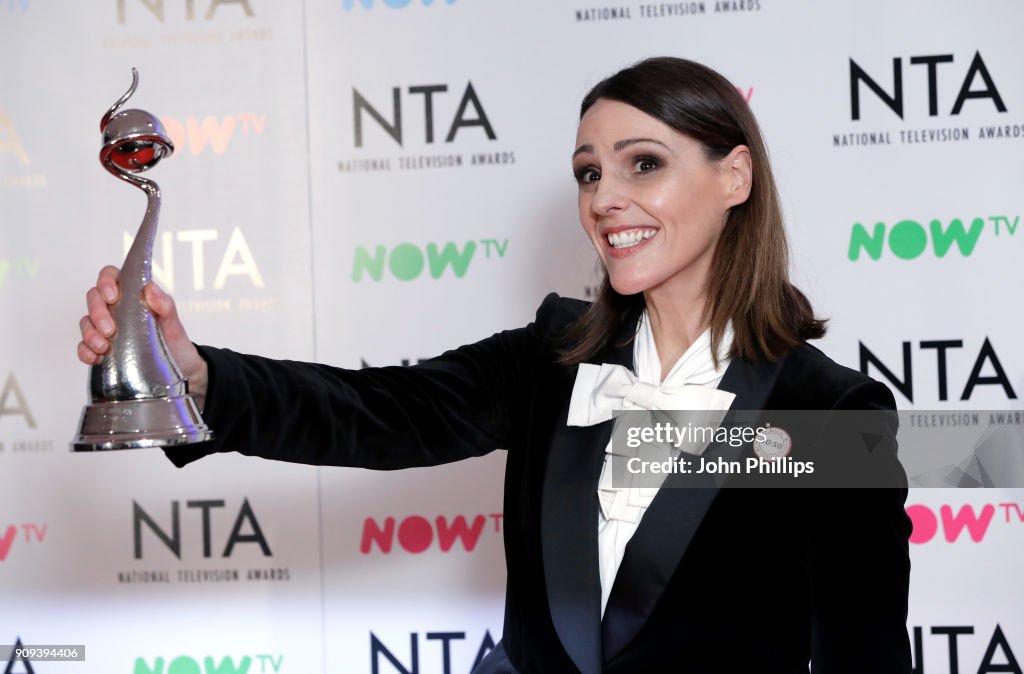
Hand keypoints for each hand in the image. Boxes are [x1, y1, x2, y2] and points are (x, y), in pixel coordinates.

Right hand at [78, 265, 208, 407]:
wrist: (181, 370)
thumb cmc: (175, 342)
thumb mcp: (174, 324)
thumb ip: (165, 305)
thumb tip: (149, 288)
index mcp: (133, 296)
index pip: (111, 276)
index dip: (105, 282)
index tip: (112, 297)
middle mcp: (117, 309)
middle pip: (94, 298)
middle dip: (97, 312)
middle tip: (110, 330)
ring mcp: (107, 329)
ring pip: (86, 321)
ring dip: (90, 333)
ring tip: (104, 347)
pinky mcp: (102, 349)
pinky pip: (84, 346)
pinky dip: (85, 351)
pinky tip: (96, 357)